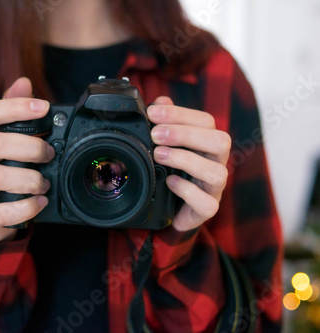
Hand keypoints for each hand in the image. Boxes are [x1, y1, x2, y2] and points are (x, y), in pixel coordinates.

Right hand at [0, 78, 54, 242]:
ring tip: (44, 183)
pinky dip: (24, 207)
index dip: (14, 107)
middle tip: (49, 154)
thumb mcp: (2, 141)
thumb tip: (23, 82)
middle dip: (29, 147)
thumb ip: (12, 113)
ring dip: (29, 179)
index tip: (44, 107)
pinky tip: (38, 202)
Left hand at [148, 97, 230, 231]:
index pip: (206, 121)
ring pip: (217, 172)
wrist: (170, 210)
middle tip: (156, 134)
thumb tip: (159, 101)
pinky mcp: (207, 209)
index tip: (152, 113)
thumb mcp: (166, 146)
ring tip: (159, 155)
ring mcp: (214, 188)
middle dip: (186, 134)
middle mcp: (216, 163)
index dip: (180, 114)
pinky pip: (207, 203)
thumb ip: (165, 124)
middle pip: (220, 141)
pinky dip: (187, 191)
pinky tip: (169, 182)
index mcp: (207, 144)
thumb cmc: (172, 172)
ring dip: (185, 160)